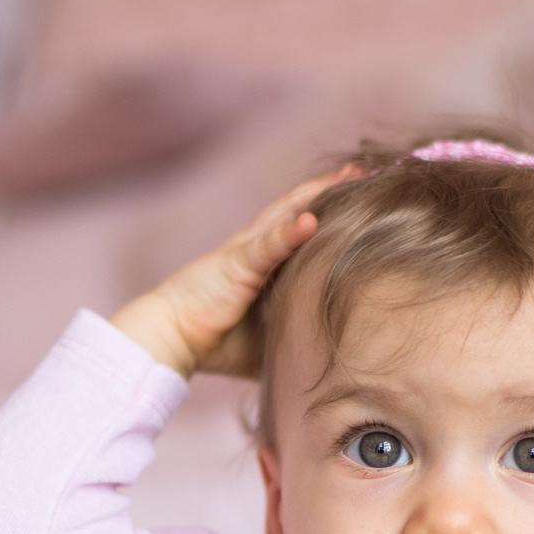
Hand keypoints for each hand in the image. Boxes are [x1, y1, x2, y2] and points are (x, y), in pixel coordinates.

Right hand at [111, 170, 349, 378]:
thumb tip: (320, 360)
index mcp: (261, 266)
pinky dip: (290, 233)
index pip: (299, 230)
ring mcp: (246, 252)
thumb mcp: (265, 344)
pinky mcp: (236, 264)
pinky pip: (267, 246)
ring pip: (286, 215)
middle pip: (297, 210)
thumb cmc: (211, 343)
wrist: (169, 340)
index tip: (360, 199)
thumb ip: (290, 340)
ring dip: (317, 195)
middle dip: (330, 191)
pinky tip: (313, 220)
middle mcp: (255, 250)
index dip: (327, 212)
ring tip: (349, 177)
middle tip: (365, 173)